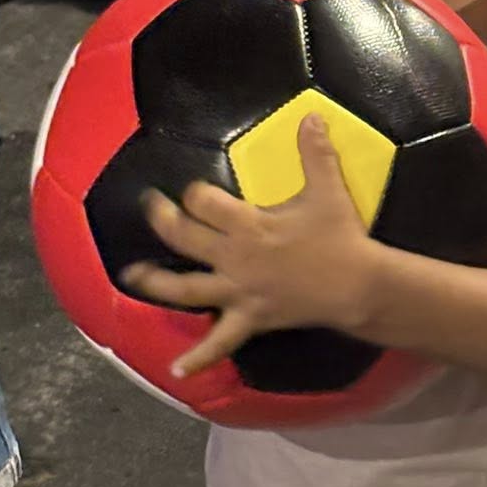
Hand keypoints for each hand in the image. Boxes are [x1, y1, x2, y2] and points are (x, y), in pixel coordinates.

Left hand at [124, 115, 376, 376]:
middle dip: (162, 218)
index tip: (194, 192)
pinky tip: (176, 371)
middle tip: (150, 205)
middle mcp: (234, 257)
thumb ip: (314, 152)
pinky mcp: (249, 318)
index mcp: (248, 224)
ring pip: (186, 288)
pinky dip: (198, 358)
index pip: (204, 201)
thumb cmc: (340, 236)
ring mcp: (238, 291)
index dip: (195, 193)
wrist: (357, 285)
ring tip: (130, 276)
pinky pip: (219, 343)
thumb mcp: (326, 189)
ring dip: (154, 283)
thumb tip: (310, 115)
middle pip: (183, 236)